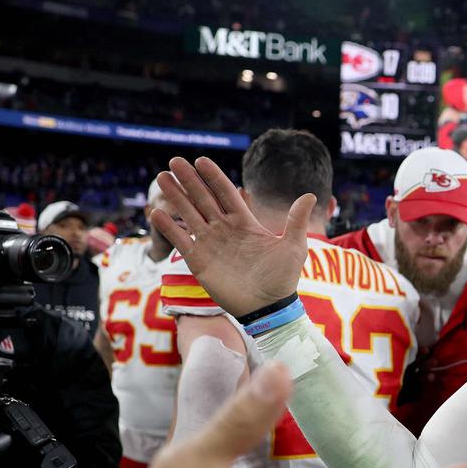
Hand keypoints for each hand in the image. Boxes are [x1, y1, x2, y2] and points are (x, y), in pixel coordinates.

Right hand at [150, 156, 310, 316]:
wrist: (268, 306)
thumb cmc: (282, 277)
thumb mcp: (293, 246)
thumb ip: (297, 220)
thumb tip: (311, 195)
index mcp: (245, 222)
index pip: (226, 193)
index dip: (213, 177)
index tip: (201, 161)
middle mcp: (224, 229)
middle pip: (203, 199)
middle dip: (189, 180)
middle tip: (175, 161)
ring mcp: (210, 243)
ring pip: (189, 214)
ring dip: (175, 197)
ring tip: (162, 178)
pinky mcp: (199, 261)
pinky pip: (181, 240)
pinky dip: (168, 227)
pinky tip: (155, 213)